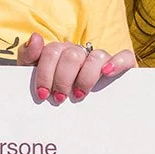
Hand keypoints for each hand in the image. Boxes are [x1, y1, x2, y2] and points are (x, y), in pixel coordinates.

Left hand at [18, 34, 135, 101]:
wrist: (77, 116)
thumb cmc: (54, 91)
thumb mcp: (35, 74)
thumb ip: (29, 56)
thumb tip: (35, 37)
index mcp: (60, 52)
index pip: (52, 51)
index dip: (45, 73)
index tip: (43, 94)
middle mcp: (81, 52)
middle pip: (72, 55)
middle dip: (63, 79)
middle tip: (60, 98)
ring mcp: (101, 59)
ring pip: (96, 57)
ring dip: (86, 77)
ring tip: (80, 95)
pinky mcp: (122, 66)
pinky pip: (125, 56)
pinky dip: (117, 62)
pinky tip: (107, 73)